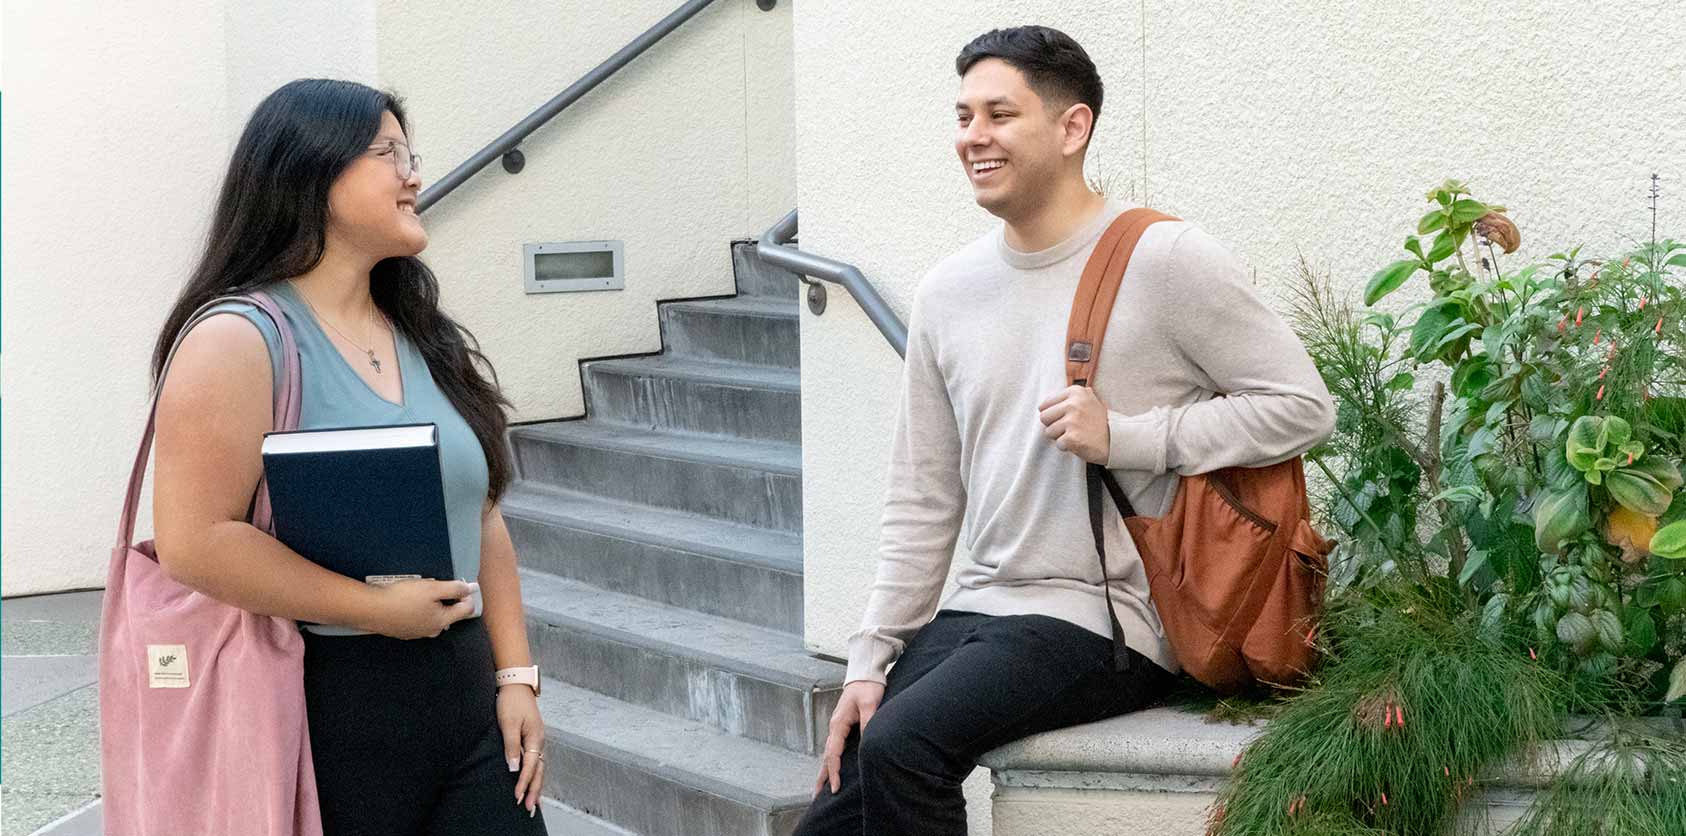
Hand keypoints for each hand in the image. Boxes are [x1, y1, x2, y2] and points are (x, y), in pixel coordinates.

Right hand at [361, 579, 477, 639]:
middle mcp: (432, 630)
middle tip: (432, 587)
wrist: (371, 609)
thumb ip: (454, 589)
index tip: (458, 585)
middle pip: (450, 613)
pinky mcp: (405, 631)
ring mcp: (418, 632)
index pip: (467, 609)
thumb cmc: (401, 598)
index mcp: (442, 621)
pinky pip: (418, 618)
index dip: (465, 594)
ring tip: (417, 593)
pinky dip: (416, 609)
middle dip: (445, 598)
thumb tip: (471, 589)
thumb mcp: (432, 588)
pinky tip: (406, 601)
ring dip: (430, 604)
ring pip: (433, 615)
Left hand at [498, 684, 545, 817]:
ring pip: (540, 767)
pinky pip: (537, 761)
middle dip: (534, 790)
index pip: (530, 766)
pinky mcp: (533, 738)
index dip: (523, 783)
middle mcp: (540, 740)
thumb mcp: (508, 723)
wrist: (517, 684)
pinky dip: (535, 774)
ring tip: (534, 802)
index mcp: (535, 737)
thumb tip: (514, 768)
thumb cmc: (511, 702)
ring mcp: (538, 739)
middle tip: (529, 808)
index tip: (517, 797)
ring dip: (536, 785)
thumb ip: (511, 746)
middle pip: (539, 770)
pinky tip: (533, 781)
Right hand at [814, 680, 884, 797]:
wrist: (865, 674)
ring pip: (829, 755)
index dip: (834, 772)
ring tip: (819, 790)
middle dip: (822, 778)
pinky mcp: (843, 727)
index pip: (833, 753)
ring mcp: (838, 728)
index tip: (835, 788)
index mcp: (838, 724)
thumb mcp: (870, 703)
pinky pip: (835, 749)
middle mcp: (835, 728)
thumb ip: (868, 722)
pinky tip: (832, 771)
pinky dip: (831, 763)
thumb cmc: (868, 687)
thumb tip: (867, 742)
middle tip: (816, 798)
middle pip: (826, 758)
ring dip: (824, 772)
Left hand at [1038, 386, 1111, 463]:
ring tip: (1077, 434)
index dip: (1054, 415)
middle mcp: (1073, 404)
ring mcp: (1073, 421)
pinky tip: (1079, 442)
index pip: (1045, 405)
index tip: (1067, 418)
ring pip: (1049, 432)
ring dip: (1060, 437)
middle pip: (1044, 417)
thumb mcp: (1088, 400)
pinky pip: (1058, 444)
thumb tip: (1043, 404)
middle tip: (1071, 428)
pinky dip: (1067, 447)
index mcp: (1075, 392)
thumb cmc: (1099, 422)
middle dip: (1054, 425)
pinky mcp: (1072, 437)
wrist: (1116, 440)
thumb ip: (1069, 398)